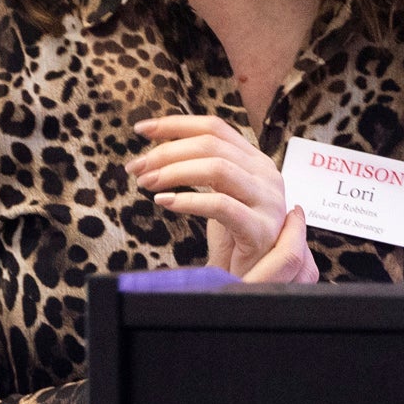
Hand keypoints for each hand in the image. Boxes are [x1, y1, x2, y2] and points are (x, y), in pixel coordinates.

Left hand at [129, 115, 315, 282]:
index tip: (142, 130)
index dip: (176, 125)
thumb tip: (158, 151)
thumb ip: (203, 168)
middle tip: (137, 167)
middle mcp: (266, 174)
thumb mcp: (220, 194)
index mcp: (256, 161)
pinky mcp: (260, 228)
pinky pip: (220, 205)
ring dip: (174, 171)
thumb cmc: (235, 237)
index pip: (215, 128)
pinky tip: (165, 202)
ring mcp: (267, 201)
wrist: (260, 278)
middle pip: (211, 145)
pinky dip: (188, 200)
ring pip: (217, 168)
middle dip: (167, 151)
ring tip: (147, 183)